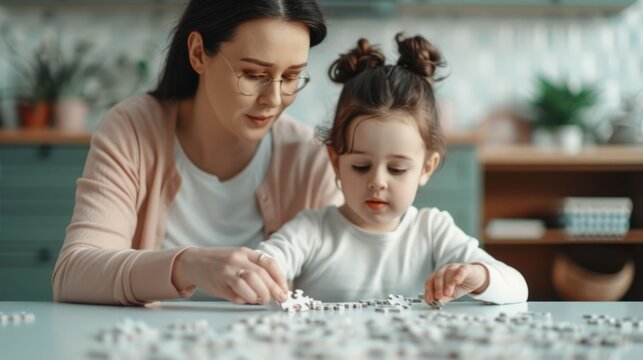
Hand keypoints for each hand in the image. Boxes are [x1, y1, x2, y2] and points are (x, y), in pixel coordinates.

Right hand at [172, 247, 288, 304]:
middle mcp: (239, 257)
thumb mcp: (236, 262)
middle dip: (275, 288)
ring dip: (263, 292)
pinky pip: (240, 287)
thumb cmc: (217, 266)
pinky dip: (248, 295)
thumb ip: (251, 273)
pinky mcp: (221, 276)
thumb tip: (269, 292)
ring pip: (254, 279)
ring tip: (265, 300)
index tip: (284, 289)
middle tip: (280, 298)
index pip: (269, 262)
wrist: (192, 262)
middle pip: (263, 273)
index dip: (280, 277)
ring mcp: (230, 266)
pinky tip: (250, 299)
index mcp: (246, 252)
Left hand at [424, 263, 488, 303]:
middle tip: (438, 297)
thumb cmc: (461, 284)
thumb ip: (444, 297)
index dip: (428, 291)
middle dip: (437, 288)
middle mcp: (445, 270)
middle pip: (438, 277)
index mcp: (438, 276)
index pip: (430, 282)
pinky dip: (458, 275)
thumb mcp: (451, 293)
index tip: (429, 300)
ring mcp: (455, 267)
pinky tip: (457, 281)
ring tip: (447, 293)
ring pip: (448, 273)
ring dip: (447, 284)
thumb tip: (438, 302)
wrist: (475, 278)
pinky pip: (461, 270)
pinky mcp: (466, 268)